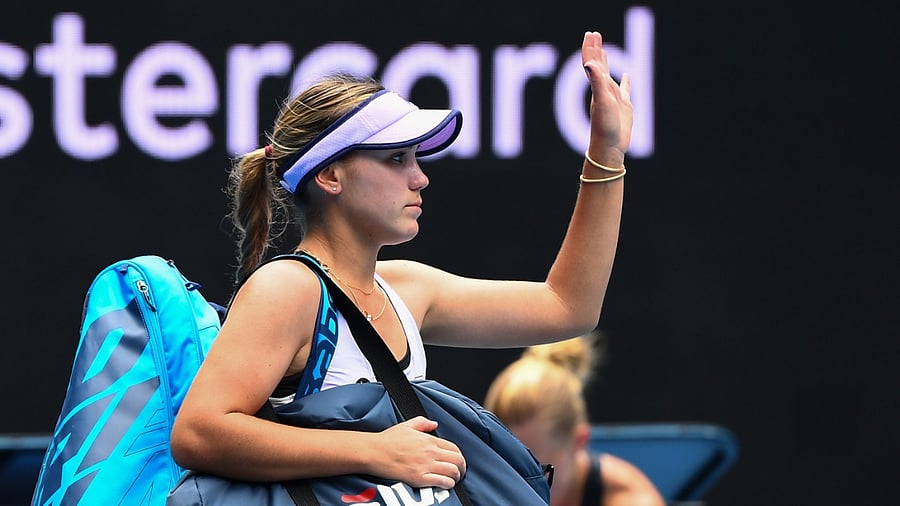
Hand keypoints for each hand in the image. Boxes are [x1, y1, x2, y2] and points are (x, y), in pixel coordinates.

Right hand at [374, 416, 465, 489]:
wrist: (374, 452)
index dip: (460, 456)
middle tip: (460, 472)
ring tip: (454, 479)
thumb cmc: (387, 440)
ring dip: (456, 477)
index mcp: (429, 440)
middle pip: (458, 460)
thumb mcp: (407, 425)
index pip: (454, 448)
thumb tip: (434, 424)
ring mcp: (425, 465)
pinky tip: (445, 485)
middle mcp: (430, 452)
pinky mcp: (419, 478)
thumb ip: (423, 423)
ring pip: (452, 471)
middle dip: (462, 468)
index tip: (458, 461)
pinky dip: (448, 485)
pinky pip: (442, 482)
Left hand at [582, 31, 632, 165]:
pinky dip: (625, 82)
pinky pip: (624, 90)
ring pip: (608, 76)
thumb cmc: (605, 127)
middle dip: (596, 49)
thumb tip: (588, 63)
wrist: (609, 148)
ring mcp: (613, 99)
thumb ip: (596, 82)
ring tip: (603, 50)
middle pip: (598, 65)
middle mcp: (603, 91)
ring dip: (605, 62)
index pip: (592, 63)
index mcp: (598, 87)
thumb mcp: (602, 102)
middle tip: (594, 35)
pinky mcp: (624, 107)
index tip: (591, 34)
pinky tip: (627, 76)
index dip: (591, 48)